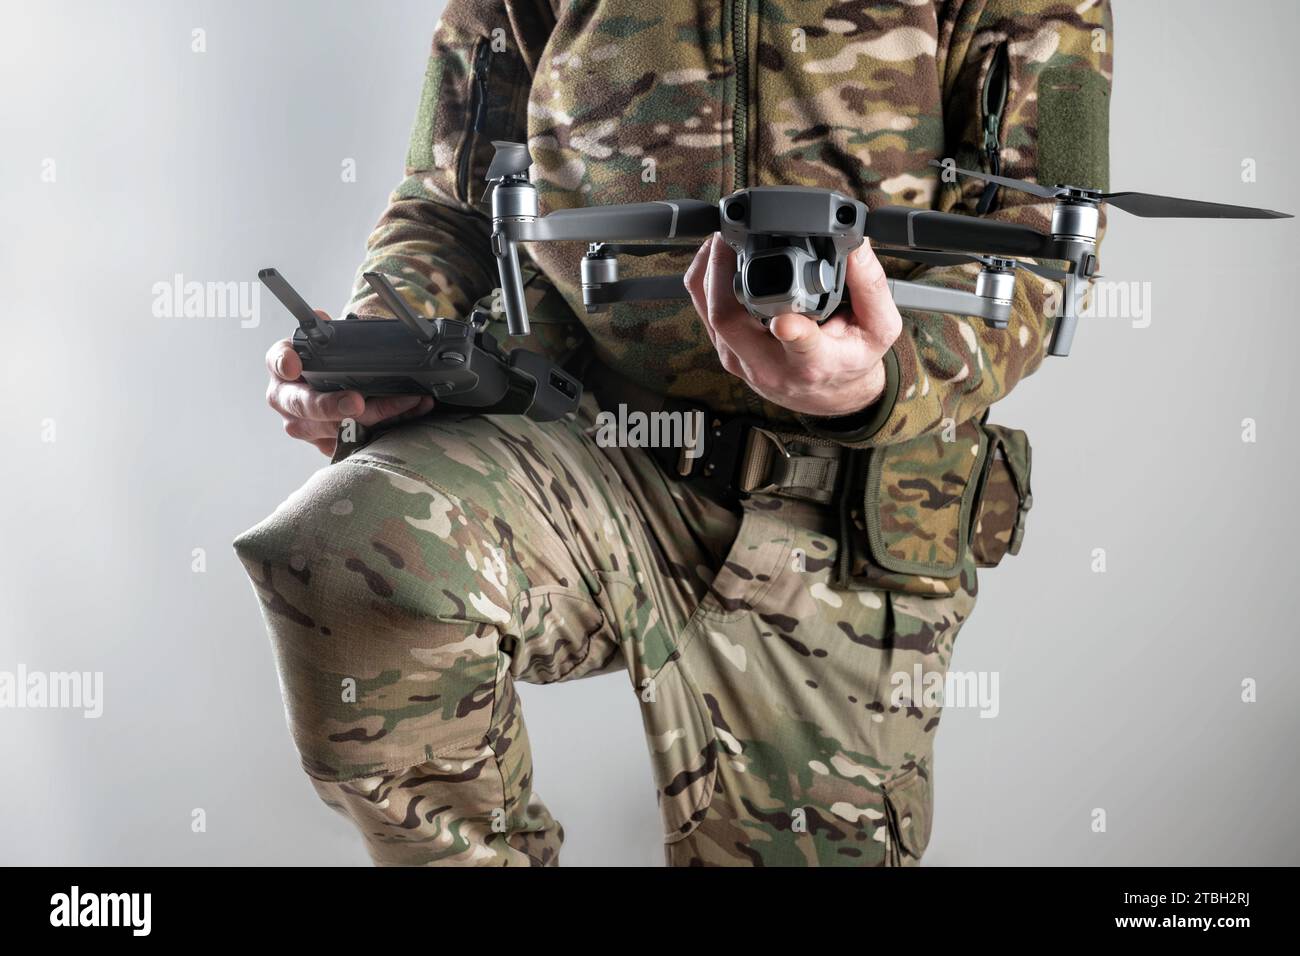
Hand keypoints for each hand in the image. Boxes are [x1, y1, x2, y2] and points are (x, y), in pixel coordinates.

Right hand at [265, 311, 434, 456]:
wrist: (332, 384)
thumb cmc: (327, 360)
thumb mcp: (324, 339)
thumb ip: (325, 329)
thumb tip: (325, 319)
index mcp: (281, 366)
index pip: (278, 361)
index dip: (286, 363)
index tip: (295, 365)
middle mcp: (285, 399)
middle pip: (305, 406)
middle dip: (332, 405)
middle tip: (357, 403)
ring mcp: (304, 426)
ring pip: (336, 428)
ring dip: (377, 414)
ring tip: (408, 400)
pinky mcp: (325, 444)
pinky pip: (356, 440)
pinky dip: (388, 426)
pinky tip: (411, 412)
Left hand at [684, 236, 901, 417]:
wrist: (825, 394)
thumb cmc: (850, 360)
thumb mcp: (878, 327)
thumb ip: (870, 285)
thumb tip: (857, 242)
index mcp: (813, 362)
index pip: (798, 346)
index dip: (791, 332)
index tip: (785, 319)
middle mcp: (770, 365)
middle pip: (730, 321)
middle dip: (722, 273)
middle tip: (732, 237)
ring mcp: (741, 360)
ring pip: (709, 313)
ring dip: (710, 271)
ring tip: (724, 238)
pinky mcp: (725, 351)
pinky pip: (703, 311)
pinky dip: (705, 279)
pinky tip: (716, 257)